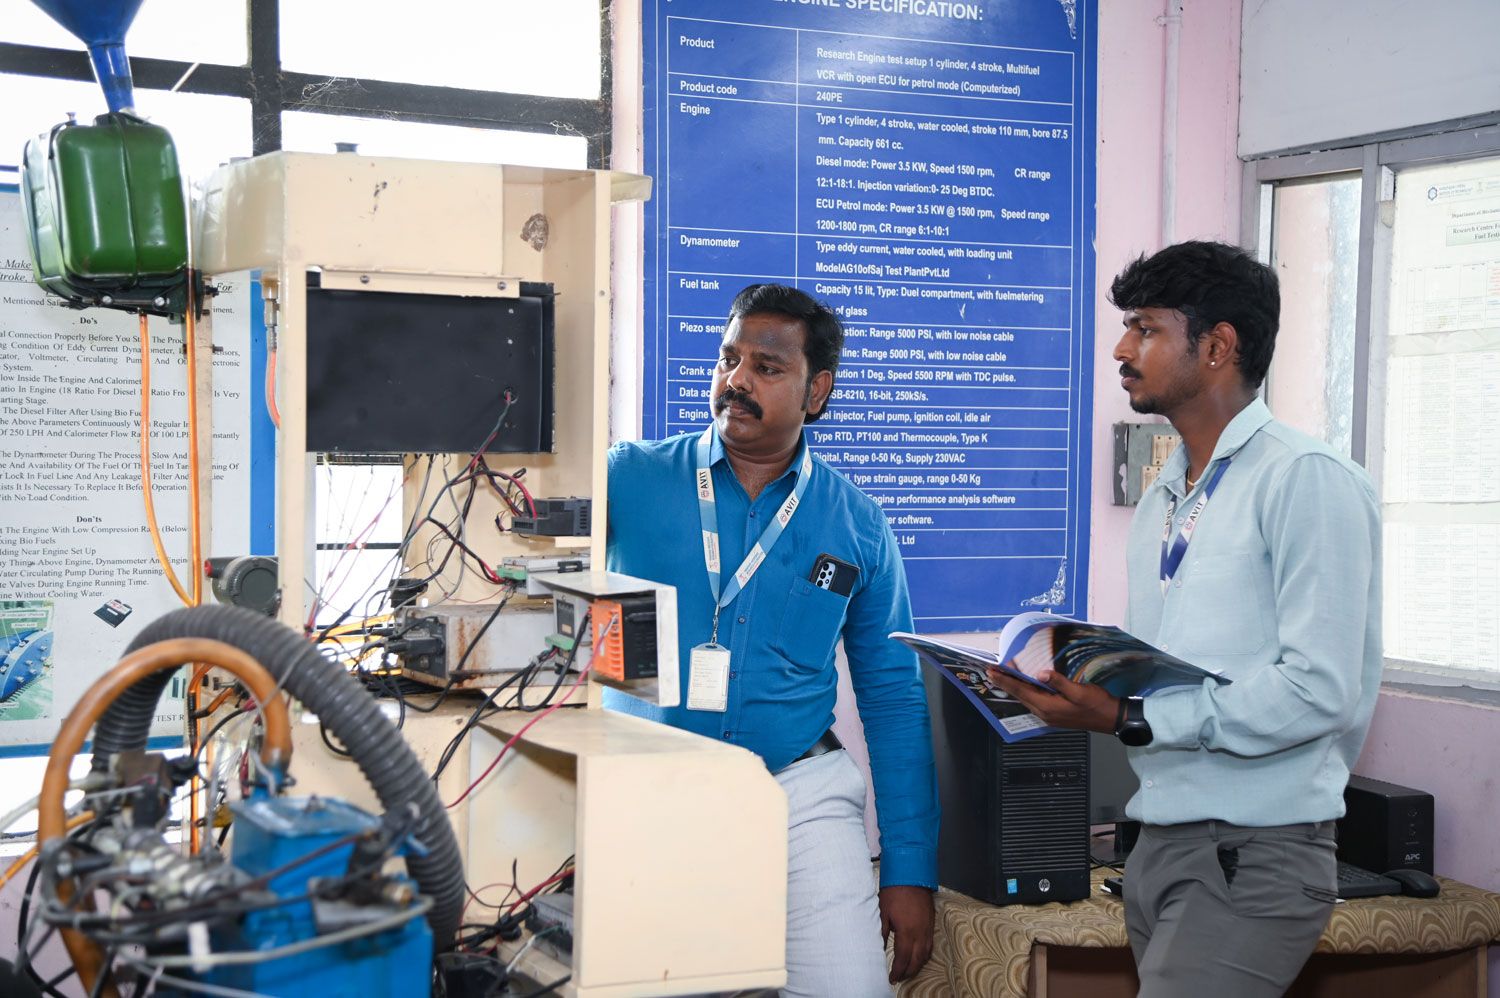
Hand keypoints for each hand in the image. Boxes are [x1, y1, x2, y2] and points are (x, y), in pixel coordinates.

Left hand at [879, 884, 933, 982]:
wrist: (911, 875)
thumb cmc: (895, 891)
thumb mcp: (883, 912)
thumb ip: (881, 932)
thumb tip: (879, 948)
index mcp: (907, 932)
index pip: (903, 958)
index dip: (898, 971)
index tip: (892, 978)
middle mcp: (920, 933)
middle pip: (916, 960)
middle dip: (907, 972)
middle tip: (898, 977)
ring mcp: (927, 929)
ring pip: (925, 955)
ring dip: (917, 965)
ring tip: (907, 971)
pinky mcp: (931, 924)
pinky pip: (930, 945)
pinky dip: (924, 955)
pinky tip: (918, 957)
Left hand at [984, 665, 1119, 733]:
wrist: (1110, 719)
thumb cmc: (1097, 704)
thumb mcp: (1079, 691)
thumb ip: (1059, 682)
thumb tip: (1041, 673)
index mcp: (1048, 707)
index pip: (1021, 690)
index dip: (1005, 680)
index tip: (992, 672)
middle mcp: (1045, 713)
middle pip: (1020, 695)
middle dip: (1005, 683)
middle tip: (992, 671)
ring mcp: (1049, 716)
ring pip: (1026, 699)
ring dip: (1014, 687)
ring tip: (1003, 677)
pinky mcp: (1054, 715)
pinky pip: (1034, 702)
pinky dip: (1025, 692)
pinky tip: (1024, 686)